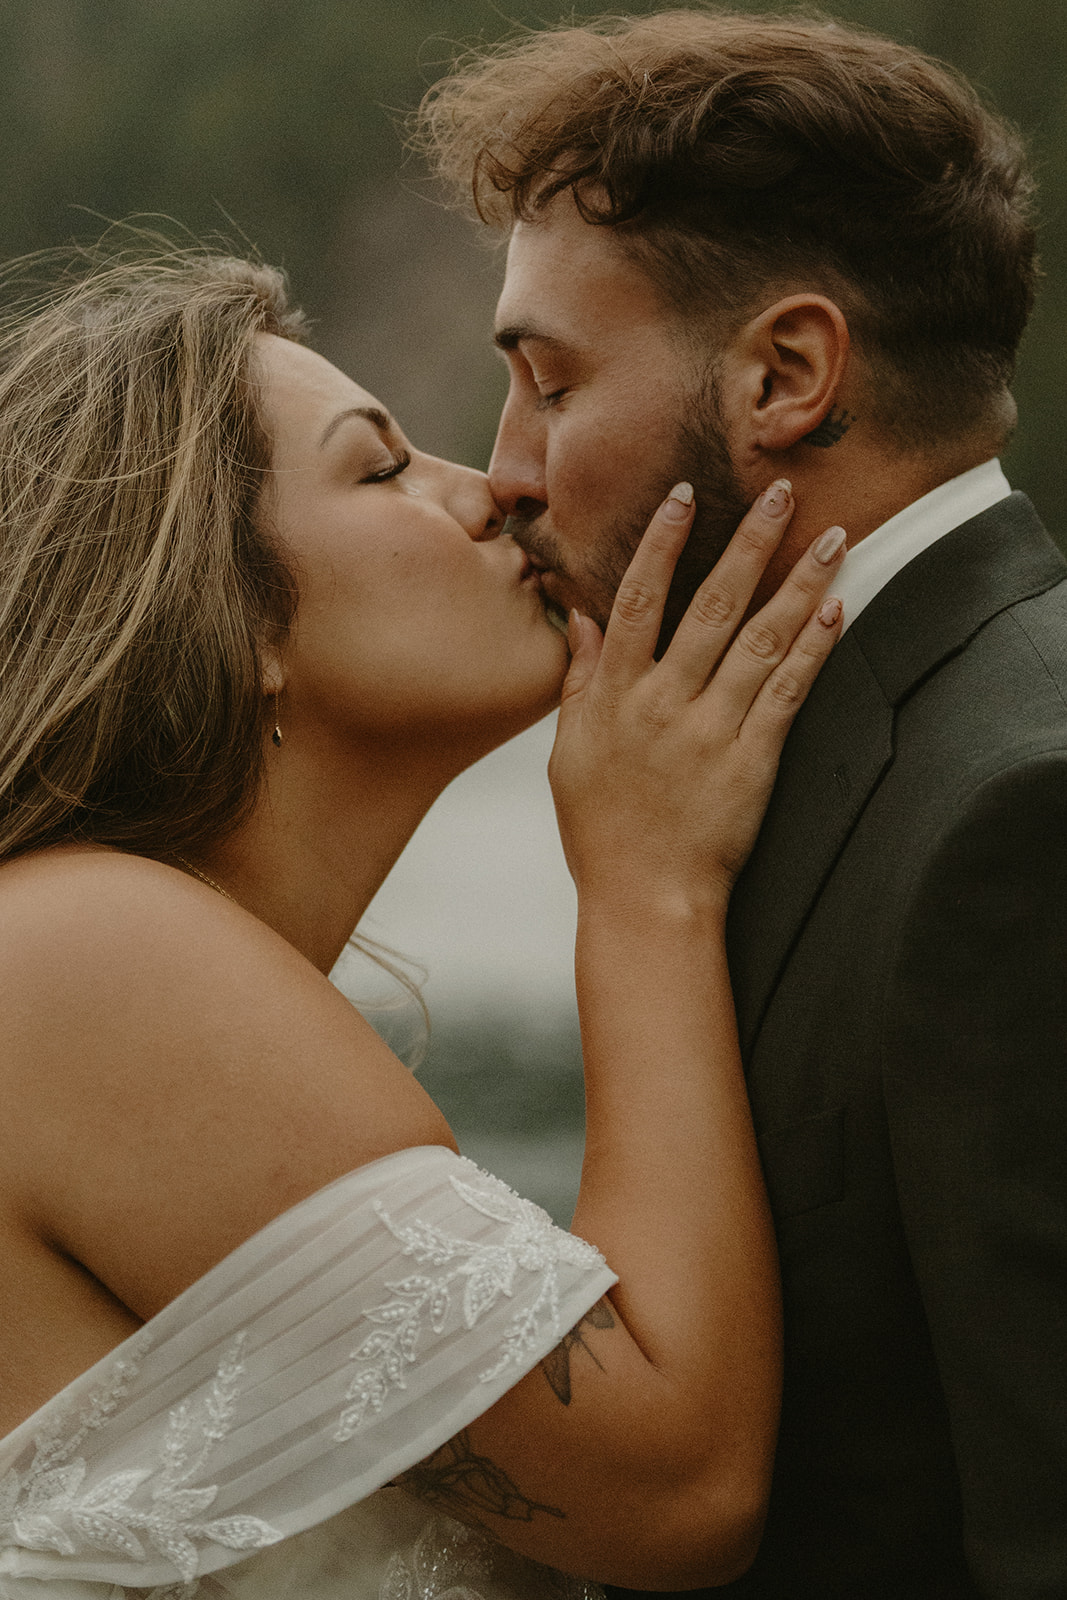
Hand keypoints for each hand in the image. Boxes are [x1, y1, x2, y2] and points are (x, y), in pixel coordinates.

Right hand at [549, 479, 844, 916]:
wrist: (645, 900)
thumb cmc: (602, 830)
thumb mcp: (569, 752)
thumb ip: (580, 680)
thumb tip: (582, 617)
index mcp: (614, 696)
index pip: (638, 601)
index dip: (662, 543)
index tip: (685, 495)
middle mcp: (663, 704)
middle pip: (712, 606)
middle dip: (748, 543)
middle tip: (780, 493)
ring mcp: (711, 731)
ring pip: (761, 641)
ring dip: (800, 584)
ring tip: (833, 538)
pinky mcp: (752, 761)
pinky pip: (789, 694)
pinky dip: (814, 649)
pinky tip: (835, 609)